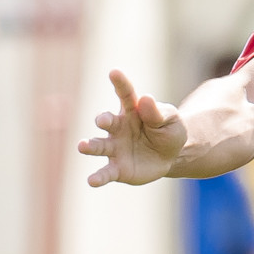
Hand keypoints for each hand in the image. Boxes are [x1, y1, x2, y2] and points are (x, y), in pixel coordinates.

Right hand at [77, 70, 187, 186]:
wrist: (170, 156)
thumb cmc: (168, 132)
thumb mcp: (171, 121)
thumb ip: (158, 113)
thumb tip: (146, 99)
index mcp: (133, 110)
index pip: (125, 94)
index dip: (120, 83)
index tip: (114, 72)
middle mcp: (118, 127)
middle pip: (107, 120)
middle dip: (103, 119)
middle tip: (101, 120)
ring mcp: (115, 147)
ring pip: (100, 146)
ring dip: (90, 146)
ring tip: (82, 146)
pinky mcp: (117, 168)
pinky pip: (106, 173)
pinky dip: (98, 177)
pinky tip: (91, 181)